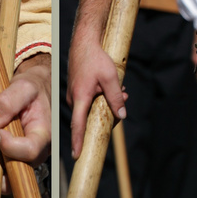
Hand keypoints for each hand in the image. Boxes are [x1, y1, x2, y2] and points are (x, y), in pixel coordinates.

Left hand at [0, 56, 50, 179]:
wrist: (31, 92)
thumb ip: (8, 101)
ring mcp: (18, 158)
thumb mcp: (23, 86)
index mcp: (42, 137)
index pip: (29, 152)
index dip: (9, 146)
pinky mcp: (5, 156)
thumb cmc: (32, 89)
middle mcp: (32, 154)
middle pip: (10, 177)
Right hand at [68, 33, 126, 158]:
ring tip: (121, 91)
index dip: (78, 140)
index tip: (77, 155)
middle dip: (107, 115)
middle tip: (122, 102)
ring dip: (106, 104)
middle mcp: (74, 98)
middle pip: (89, 118)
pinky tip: (112, 88)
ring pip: (91, 109)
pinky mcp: (76, 90)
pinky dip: (101, 98)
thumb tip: (122, 115)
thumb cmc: (96, 58)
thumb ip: (116, 97)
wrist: (84, 42)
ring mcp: (74, 94)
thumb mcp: (110, 77)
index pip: (78, 124)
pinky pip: (89, 101)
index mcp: (80, 97)